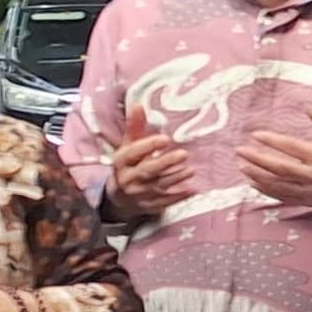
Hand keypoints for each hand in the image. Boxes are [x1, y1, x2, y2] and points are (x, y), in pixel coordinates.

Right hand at [107, 102, 195, 219]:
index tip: (165, 139)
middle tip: (184, 154)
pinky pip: (165, 202)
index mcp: (122, 161)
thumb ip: (135, 127)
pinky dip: (178, 197)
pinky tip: (193, 190)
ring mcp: (139, 194)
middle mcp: (128, 178)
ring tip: (191, 170)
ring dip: (176, 178)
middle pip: (147, 170)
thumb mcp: (128, 146)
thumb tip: (138, 105)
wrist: (119, 198)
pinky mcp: (149, 206)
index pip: (133, 153)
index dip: (148, 146)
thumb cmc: (128, 165)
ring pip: (159, 185)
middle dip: (165, 163)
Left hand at [239, 102, 311, 213]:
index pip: (292, 147)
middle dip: (257, 159)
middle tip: (240, 151)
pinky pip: (283, 196)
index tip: (256, 134)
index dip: (272, 141)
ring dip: (258, 176)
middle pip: (279, 167)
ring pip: (278, 184)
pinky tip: (254, 183)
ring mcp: (310, 190)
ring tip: (242, 166)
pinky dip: (267, 191)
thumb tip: (308, 106)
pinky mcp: (309, 200)